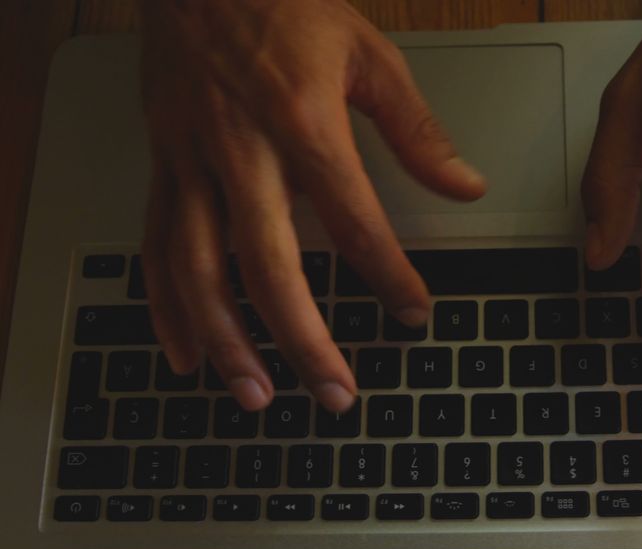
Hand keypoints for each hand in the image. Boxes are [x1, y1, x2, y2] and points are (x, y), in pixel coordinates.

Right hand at [140, 0, 484, 410]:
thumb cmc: (284, 3)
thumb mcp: (368, 54)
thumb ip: (417, 131)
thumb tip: (465, 185)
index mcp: (303, 122)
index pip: (355, 221)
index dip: (389, 276)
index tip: (415, 313)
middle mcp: (242, 150)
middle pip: (269, 265)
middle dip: (303, 338)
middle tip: (334, 391)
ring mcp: (192, 159)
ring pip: (198, 268)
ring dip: (227, 341)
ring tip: (255, 394)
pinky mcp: (162, 161)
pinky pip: (154, 244)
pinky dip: (166, 304)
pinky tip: (184, 349)